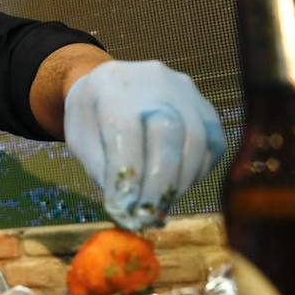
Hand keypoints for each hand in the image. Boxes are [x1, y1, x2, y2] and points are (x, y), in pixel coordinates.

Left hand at [63, 60, 224, 229]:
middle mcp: (154, 81)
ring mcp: (186, 91)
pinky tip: (176, 187)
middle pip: (167, 130)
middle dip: (158, 180)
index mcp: (112, 85)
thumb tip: (128, 207)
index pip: (125, 126)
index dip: (127, 171)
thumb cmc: (93, 118)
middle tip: (146, 214)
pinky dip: (197, 172)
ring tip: (159, 205)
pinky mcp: (206, 108)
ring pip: (196, 138)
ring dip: (179, 181)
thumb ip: (103, 168)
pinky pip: (212, 144)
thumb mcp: (82, 139)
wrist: (114, 84)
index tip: (122, 207)